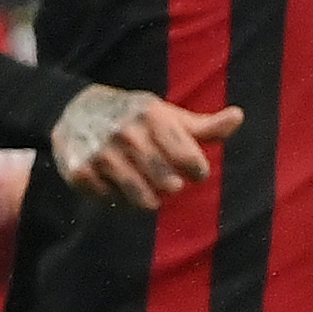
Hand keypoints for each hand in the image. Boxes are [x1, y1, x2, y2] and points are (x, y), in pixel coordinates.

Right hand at [50, 84, 244, 210]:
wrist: (73, 109)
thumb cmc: (133, 116)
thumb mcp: (167, 115)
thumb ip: (204, 125)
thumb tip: (239, 117)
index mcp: (152, 116)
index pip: (190, 159)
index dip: (197, 170)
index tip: (192, 170)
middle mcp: (126, 133)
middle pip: (169, 183)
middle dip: (172, 185)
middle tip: (167, 180)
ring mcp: (101, 154)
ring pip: (143, 199)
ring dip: (149, 199)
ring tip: (147, 189)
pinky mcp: (81, 172)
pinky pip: (113, 202)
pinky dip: (119, 200)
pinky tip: (117, 186)